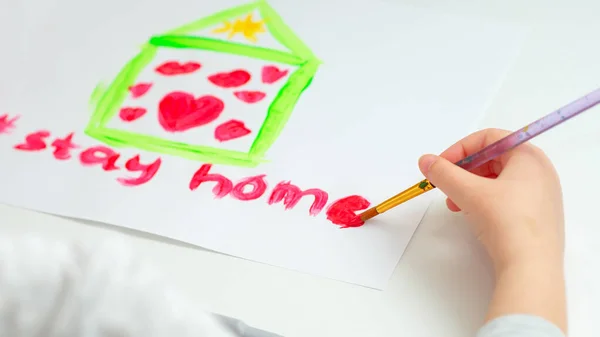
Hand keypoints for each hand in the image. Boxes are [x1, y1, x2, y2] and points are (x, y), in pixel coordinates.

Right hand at [418, 128, 566, 331]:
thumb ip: (443, 173)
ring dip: (470, 187)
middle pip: (493, 158)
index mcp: (529, 156)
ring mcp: (542, 194)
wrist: (531, 267)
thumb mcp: (468, 192)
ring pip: (498, 179)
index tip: (441, 166)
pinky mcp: (539, 216)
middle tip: (446, 187)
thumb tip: (425, 160)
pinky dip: (485, 201)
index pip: (488, 138)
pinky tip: (473, 216)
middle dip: (463, 171)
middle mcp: (540, 171)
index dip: (459, 149)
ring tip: (455, 205)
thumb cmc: (505, 220)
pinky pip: (507, 197)